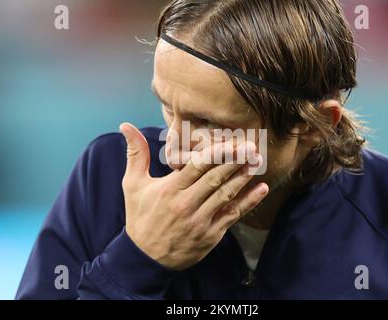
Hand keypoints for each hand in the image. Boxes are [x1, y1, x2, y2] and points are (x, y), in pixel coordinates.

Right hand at [119, 123, 268, 270]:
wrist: (145, 258)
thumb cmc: (140, 217)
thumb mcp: (133, 185)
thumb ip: (135, 154)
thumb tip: (126, 126)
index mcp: (170, 190)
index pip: (196, 167)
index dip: (216, 153)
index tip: (231, 142)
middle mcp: (186, 204)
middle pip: (215, 179)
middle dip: (234, 161)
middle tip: (251, 146)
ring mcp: (200, 221)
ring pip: (226, 195)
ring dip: (243, 178)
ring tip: (257, 162)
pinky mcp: (211, 235)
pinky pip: (232, 216)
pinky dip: (248, 202)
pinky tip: (261, 190)